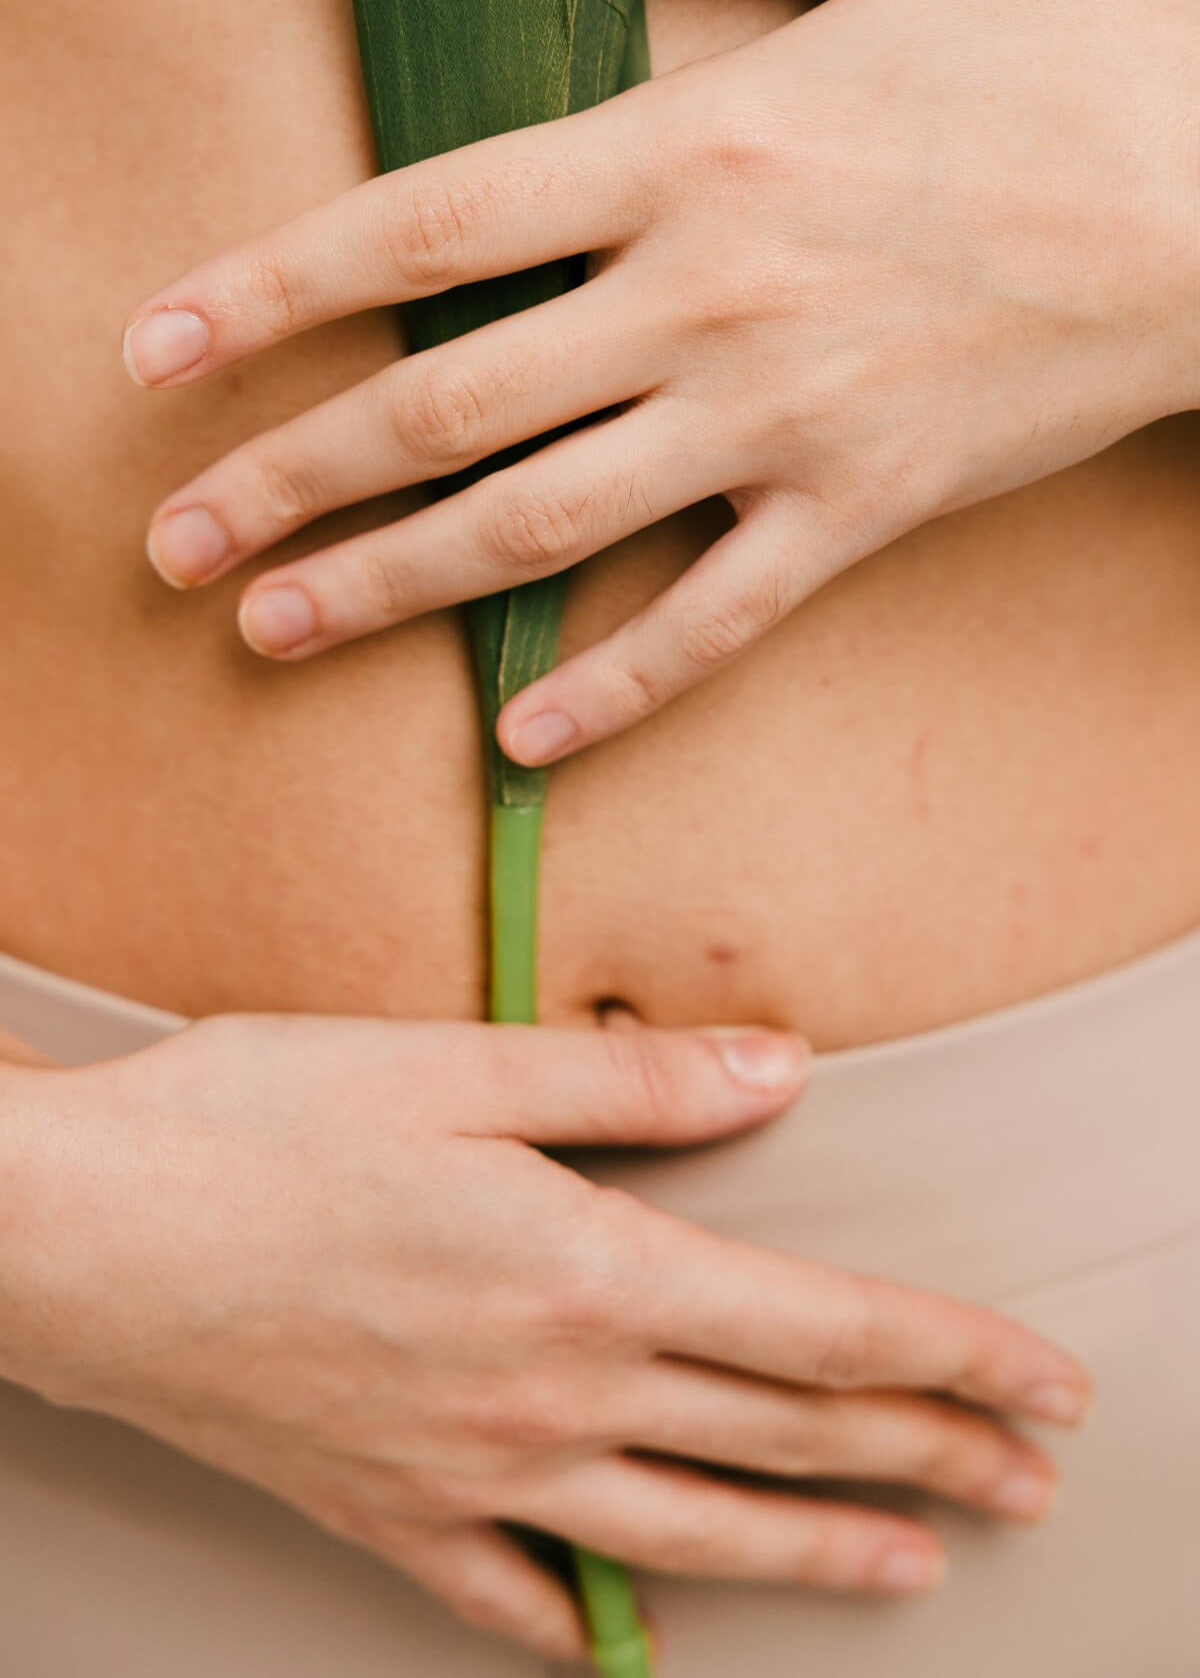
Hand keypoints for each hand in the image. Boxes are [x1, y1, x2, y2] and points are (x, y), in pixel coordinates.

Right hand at [1, 1013, 1085, 1661]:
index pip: (819, 1328)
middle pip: (780, 1435)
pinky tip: (631, 1639)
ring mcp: (468, 1468)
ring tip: (908, 1572)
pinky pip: (510, 1589)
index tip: (1041, 1382)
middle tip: (1027, 1483)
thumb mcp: (450, 1065)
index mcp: (582, 1268)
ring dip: (812, 1552)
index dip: (950, 1355)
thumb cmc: (253, 1123)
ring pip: (684, 1531)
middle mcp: (547, 1390)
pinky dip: (585, 1617)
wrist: (72, 1234)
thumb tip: (782, 1070)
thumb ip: (631, 1081)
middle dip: (925, 1456)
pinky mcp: (380, 1511)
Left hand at [124, 0, 1199, 760]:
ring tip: (277, 632)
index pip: (424, 228)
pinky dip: (613, 687)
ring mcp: (783, 422)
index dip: (268, 295)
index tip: (155, 354)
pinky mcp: (862, 513)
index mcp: (694, 147)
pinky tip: (519, 737)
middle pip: (448, 405)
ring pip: (546, 528)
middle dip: (290, 477)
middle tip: (173, 546)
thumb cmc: (1086, 54)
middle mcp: (708, 299)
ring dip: (395, 588)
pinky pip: (713, 623)